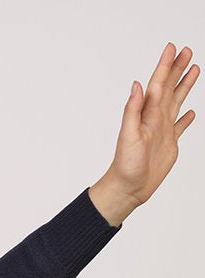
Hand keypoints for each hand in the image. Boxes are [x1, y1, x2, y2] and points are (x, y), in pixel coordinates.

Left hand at [103, 42, 197, 208]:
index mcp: (146, 115)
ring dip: (184, 85)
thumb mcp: (128, 135)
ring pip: (176, 102)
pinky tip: (190, 112)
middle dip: (177, 68)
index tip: (172, 48)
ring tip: (194, 69)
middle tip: (187, 50)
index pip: (157, 84)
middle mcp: (155, 119)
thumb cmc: (125, 165)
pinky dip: (186, 118)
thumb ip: (132, 110)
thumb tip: (137, 85)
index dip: (165, 66)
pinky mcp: (169, 144)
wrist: (127, 188)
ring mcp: (163, 131)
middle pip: (169, 88)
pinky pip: (180, 127)